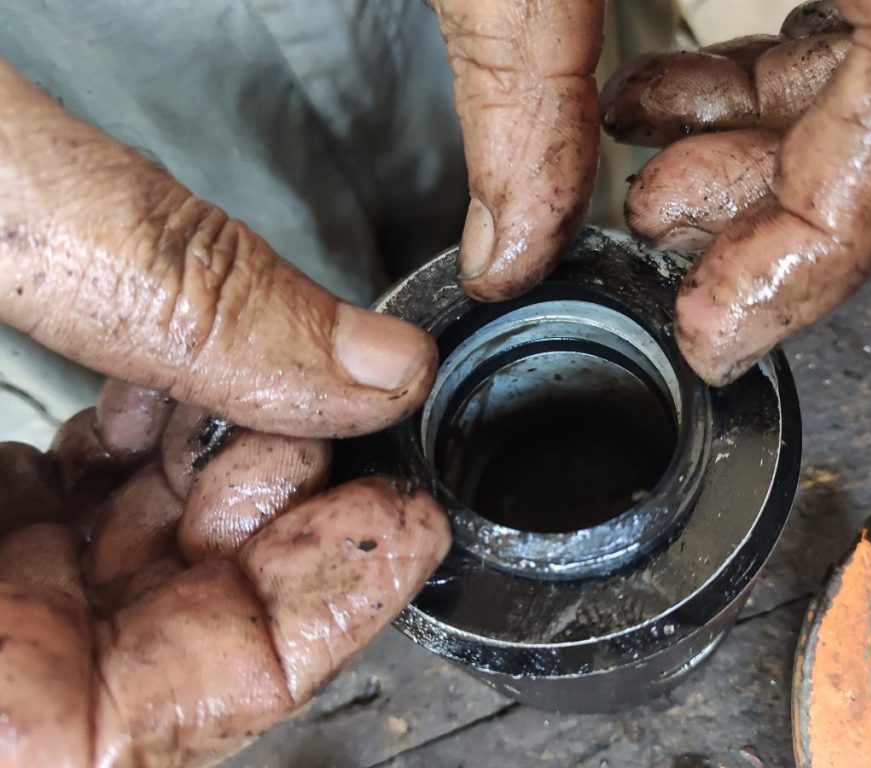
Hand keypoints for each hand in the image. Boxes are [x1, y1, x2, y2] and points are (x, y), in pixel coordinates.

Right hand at [0, 61, 449, 767]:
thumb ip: (174, 292)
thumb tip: (373, 367)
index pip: (102, 736)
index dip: (283, 641)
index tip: (397, 533)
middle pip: (128, 657)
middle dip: (266, 546)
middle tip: (344, 438)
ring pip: (105, 585)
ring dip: (220, 487)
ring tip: (281, 391)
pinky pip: (59, 523)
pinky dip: (150, 456)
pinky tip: (190, 383)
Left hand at [437, 0, 870, 384]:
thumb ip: (522, 70)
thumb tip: (507, 238)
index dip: (817, 259)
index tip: (714, 336)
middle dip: (778, 215)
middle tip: (665, 251)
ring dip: (759, 151)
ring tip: (643, 174)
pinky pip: (867, 26)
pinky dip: (764, 81)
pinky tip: (662, 98)